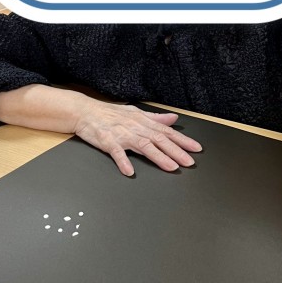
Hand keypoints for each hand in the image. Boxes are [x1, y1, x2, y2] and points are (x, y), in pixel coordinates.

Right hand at [74, 101, 201, 175]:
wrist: (85, 112)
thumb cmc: (111, 114)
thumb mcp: (136, 113)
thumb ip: (155, 118)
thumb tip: (173, 119)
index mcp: (143, 121)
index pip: (167, 132)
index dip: (182, 140)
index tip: (196, 149)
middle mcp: (135, 127)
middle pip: (159, 140)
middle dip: (176, 151)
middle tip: (189, 162)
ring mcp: (122, 134)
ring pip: (143, 146)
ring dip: (158, 157)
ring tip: (171, 167)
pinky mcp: (107, 141)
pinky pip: (117, 152)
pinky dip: (123, 161)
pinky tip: (130, 171)